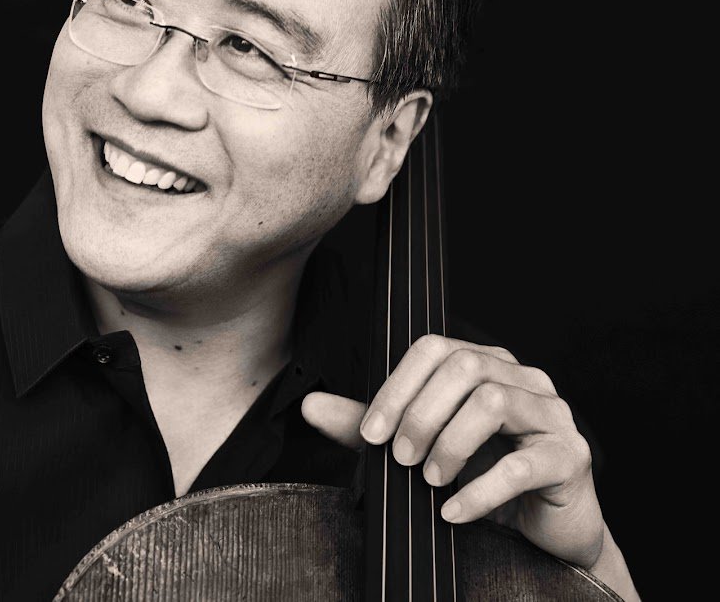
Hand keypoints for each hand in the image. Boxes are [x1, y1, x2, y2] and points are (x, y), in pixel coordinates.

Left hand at [301, 335, 638, 598]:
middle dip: (421, 414)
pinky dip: (480, 490)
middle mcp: (522, 376)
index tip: (371, 434)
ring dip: (450, 445)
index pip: (433, 348)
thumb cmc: (479, 475)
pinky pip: (523, 463)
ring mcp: (552, 413)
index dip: (397, 387)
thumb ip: (368, 425)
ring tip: (429, 480)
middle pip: (464, 367)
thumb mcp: (415, 446)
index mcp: (485, 363)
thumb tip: (310, 406)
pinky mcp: (570, 456)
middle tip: (400, 458)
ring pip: (494, 402)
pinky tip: (453, 511)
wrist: (541, 532)